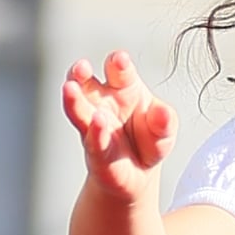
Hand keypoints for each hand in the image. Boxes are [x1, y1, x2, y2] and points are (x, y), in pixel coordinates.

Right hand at [63, 48, 176, 198]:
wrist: (138, 174)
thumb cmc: (148, 140)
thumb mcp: (164, 129)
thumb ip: (164, 121)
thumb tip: (163, 112)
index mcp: (123, 87)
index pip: (118, 70)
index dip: (118, 63)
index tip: (120, 60)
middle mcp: (102, 101)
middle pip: (87, 82)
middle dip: (80, 73)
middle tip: (81, 67)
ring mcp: (93, 124)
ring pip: (79, 108)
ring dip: (74, 100)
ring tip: (70, 89)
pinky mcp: (95, 148)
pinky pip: (94, 139)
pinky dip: (96, 132)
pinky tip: (97, 122)